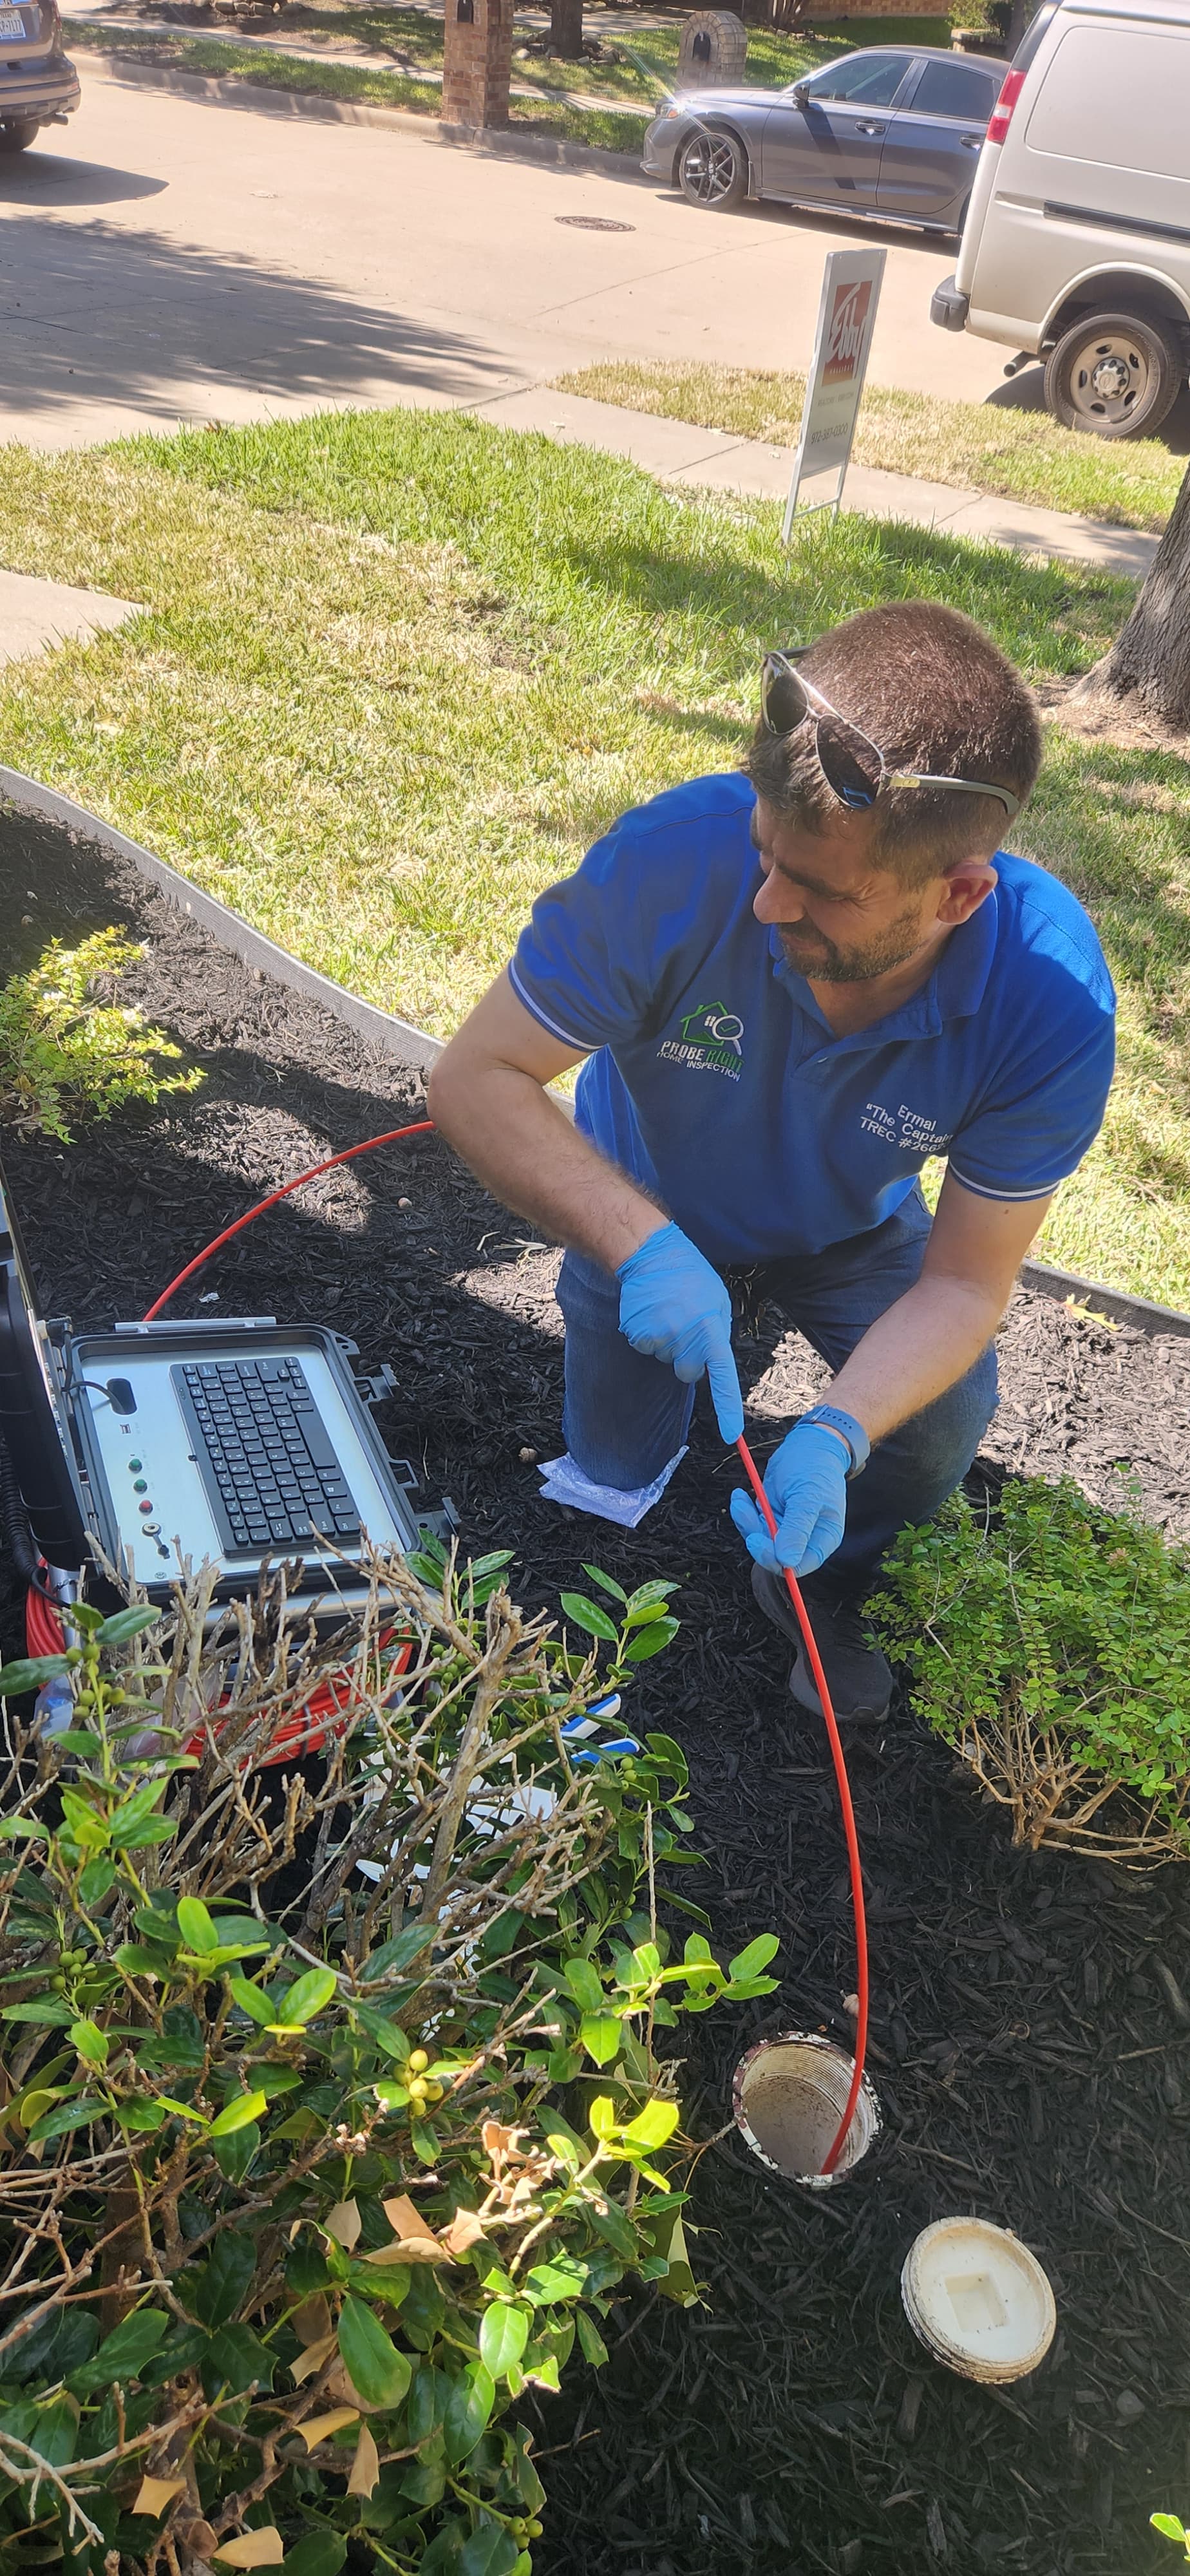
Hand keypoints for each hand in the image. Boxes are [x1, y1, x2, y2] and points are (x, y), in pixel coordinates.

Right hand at [617, 1222, 743, 1442]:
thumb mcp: (717, 1301)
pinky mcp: (637, 1335)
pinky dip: (649, 1335)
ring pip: (665, 1359)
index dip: (728, 1408)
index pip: (723, 1377)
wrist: (650, 1254)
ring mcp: (659, 1338)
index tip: (732, 1435)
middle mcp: (685, 1339)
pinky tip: (652, 1312)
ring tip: (668, 1310)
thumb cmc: (689, 1277)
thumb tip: (709, 1364)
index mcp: (711, 1330)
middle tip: (686, 1325)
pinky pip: (647, 1348)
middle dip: (687, 1357)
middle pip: (687, 1372)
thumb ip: (716, 1334)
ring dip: (668, 1341)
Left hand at [730, 1420, 850, 1575]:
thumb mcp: (808, 1497)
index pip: (798, 1566)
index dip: (775, 1560)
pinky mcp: (772, 1516)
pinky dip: (743, 1512)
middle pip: (774, 1555)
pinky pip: (753, 1524)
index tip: (756, 1540)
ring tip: (739, 1499)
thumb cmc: (816, 1468)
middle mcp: (804, 1539)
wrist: (809, 1444)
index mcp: (822, 1540)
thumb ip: (797, 1529)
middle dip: (756, 1536)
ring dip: (746, 1522)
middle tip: (744, 1512)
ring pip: (760, 1539)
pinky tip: (740, 1496)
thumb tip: (787, 1561)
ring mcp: (786, 1528)